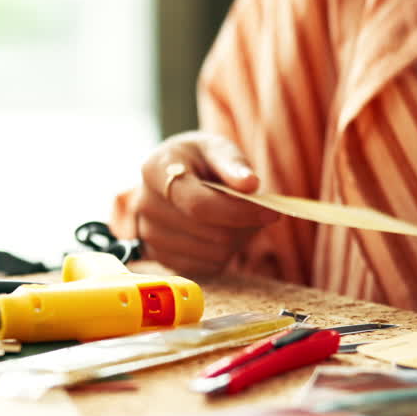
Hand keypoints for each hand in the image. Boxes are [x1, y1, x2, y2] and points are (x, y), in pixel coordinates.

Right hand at [133, 131, 278, 276]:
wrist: (171, 176)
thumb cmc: (197, 159)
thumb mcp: (215, 148)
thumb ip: (232, 163)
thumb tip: (250, 184)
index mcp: (155, 171)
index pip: (199, 205)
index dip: (238, 212)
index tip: (271, 213)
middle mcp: (145, 205)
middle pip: (210, 232)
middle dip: (245, 225)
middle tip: (261, 214)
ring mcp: (149, 235)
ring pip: (212, 253)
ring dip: (238, 240)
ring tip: (241, 220)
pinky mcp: (159, 257)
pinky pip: (206, 267)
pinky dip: (225, 254)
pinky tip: (224, 233)